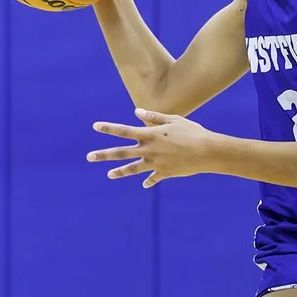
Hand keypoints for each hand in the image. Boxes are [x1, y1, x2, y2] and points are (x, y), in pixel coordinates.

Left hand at [88, 108, 210, 187]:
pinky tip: (144, 184)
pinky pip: (153, 179)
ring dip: (119, 172)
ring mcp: (155, 163)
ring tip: (109, 175)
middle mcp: (149, 150)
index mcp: (150, 135)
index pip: (124, 131)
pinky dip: (148, 181)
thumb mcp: (174, 119)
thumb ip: (154, 116)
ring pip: (132, 169)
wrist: (207, 152)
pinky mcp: (165, 173)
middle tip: (89, 157)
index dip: (109, 128)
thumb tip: (136, 111)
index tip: (95, 126)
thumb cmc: (192, 132)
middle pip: (121, 153)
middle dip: (103, 155)